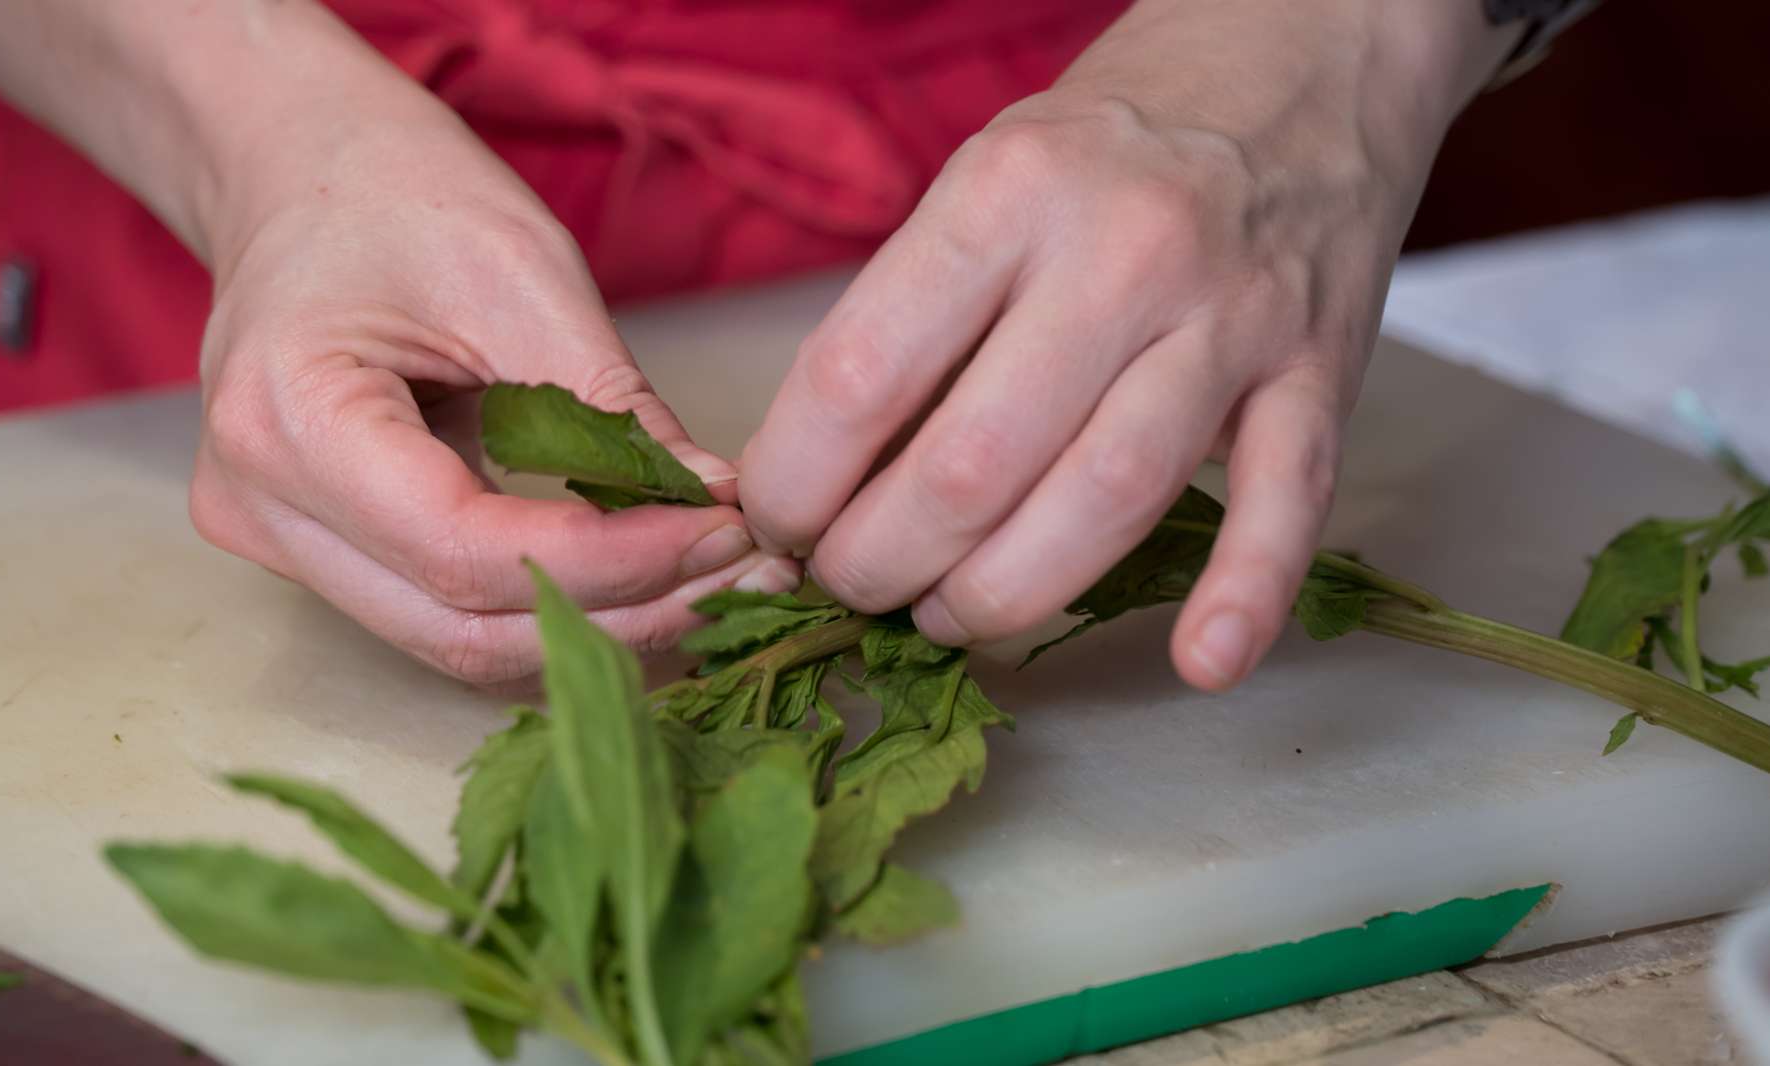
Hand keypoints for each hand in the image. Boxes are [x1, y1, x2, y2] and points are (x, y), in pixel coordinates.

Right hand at [188, 90, 795, 685]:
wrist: (303, 175)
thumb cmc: (400, 195)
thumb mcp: (524, 275)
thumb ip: (614, 407)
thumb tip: (717, 504)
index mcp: (290, 420)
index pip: (465, 552)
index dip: (610, 563)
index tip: (724, 532)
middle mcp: (262, 509)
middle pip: (459, 629)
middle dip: (620, 613)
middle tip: (742, 570)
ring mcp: (280, 543)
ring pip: (456, 645)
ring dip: (596, 627)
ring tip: (709, 578)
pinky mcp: (317, 557)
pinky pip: (444, 617)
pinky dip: (551, 608)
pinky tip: (641, 579)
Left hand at [739, 0, 1515, 689]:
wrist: (1303, 52)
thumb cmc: (1110, 140)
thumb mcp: (984, 178)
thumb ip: (914, 315)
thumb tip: (819, 474)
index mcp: (1006, 194)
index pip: (861, 375)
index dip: (795, 484)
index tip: (777, 524)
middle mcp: (1120, 254)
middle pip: (971, 465)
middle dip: (880, 564)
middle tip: (853, 586)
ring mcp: (1231, 317)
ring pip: (1106, 500)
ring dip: (1004, 597)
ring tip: (948, 620)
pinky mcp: (1322, 370)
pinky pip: (1288, 503)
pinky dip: (1245, 594)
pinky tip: (1199, 665)